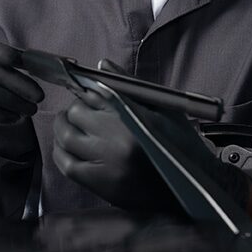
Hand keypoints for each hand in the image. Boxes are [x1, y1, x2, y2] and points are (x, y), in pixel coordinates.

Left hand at [52, 86, 251, 214]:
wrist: (191, 187)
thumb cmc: (180, 143)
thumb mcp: (163, 107)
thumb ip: (130, 85)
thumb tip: (102, 65)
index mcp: (134, 116)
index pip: (94, 93)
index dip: (88, 91)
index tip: (90, 94)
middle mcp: (117, 140)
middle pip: (76, 114)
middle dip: (76, 109)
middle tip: (83, 111)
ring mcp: (106, 164)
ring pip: (67, 138)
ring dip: (64, 128)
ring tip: (71, 126)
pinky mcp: (101, 185)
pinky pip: (67, 165)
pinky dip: (61, 152)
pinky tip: (67, 147)